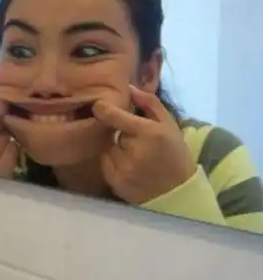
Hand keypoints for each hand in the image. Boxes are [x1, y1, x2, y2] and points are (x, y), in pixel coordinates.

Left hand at [92, 85, 195, 204]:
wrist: (179, 192)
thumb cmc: (174, 153)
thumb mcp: (169, 124)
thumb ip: (149, 103)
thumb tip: (128, 87)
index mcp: (148, 133)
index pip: (112, 116)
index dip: (102, 109)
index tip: (100, 107)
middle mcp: (133, 150)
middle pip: (112, 132)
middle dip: (121, 133)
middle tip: (138, 141)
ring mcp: (122, 168)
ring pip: (108, 148)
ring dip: (117, 149)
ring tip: (136, 156)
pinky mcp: (115, 182)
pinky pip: (105, 164)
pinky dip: (113, 163)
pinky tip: (131, 168)